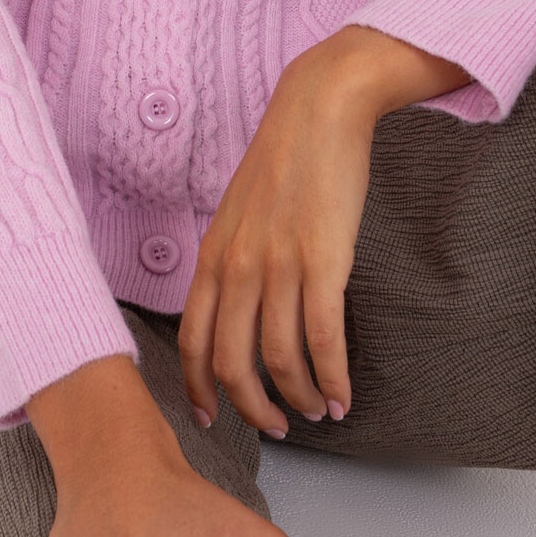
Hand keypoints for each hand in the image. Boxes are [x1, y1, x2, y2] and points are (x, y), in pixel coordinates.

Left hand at [178, 25, 470, 434]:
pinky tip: (344, 395)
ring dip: (300, 399)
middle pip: (232, 363)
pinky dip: (333, 378)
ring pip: (280, 360)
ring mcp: (279, 265)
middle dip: (252, 408)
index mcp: (212, 256)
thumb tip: (237, 307)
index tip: (211, 418)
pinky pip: (324, 340)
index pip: (191, 341)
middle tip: (274, 427)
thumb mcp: (238, 212)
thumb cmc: (284, 160)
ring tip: (319, 411)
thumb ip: (232, 259)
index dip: (200, 389)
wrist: (318, 109)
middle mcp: (238, 267)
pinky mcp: (323, 260)